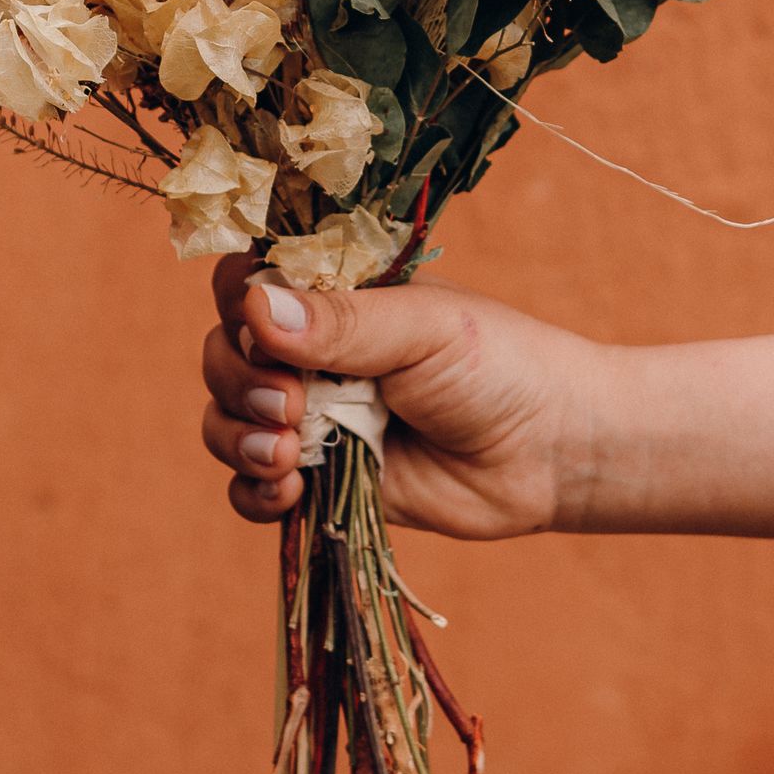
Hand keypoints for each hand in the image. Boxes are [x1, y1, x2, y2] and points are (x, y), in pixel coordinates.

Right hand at [200, 258, 601, 537]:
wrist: (549, 453)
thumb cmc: (499, 365)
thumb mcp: (422, 328)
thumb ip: (341, 322)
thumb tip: (256, 309)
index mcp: (332, 294)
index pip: (245, 280)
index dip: (236, 301)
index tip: (256, 323)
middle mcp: (310, 351)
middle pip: (223, 353)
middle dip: (238, 380)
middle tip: (291, 404)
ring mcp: (312, 417)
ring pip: (226, 420)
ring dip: (237, 437)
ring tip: (288, 454)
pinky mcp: (320, 479)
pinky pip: (251, 489)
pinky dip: (253, 492)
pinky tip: (287, 492)